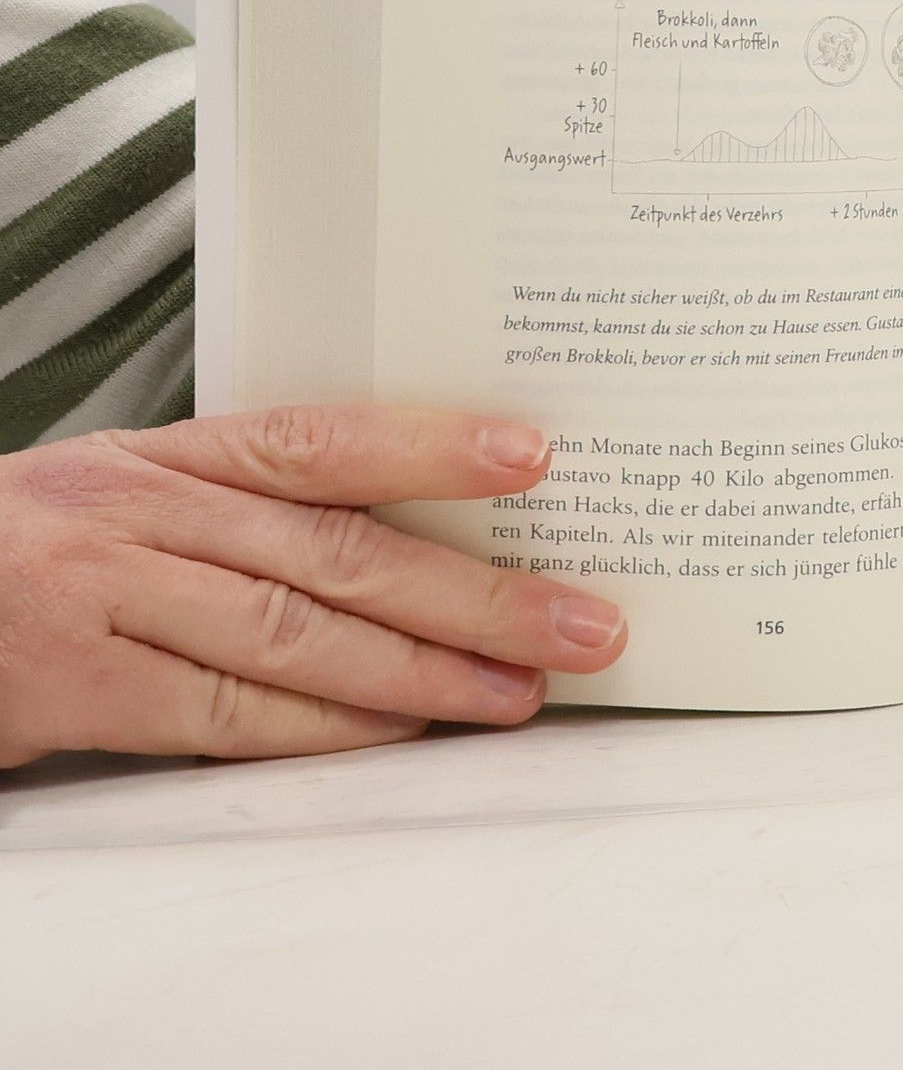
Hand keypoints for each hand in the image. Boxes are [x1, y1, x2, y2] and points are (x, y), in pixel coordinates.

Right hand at [0, 406, 628, 767]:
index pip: (323, 439)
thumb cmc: (40, 546)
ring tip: (519, 691)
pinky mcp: (80, 691)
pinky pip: (227, 714)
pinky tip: (404, 733)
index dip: (432, 445)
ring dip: (424, 672)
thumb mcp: (135, 490)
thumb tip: (412, 536)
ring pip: (297, 636)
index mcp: (171, 456)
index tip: (533, 455)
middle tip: (579, 621)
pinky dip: (327, 729)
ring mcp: (110, 601)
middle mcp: (149, 517)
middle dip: (475, 593)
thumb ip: (252, 505)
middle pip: (340, 552)